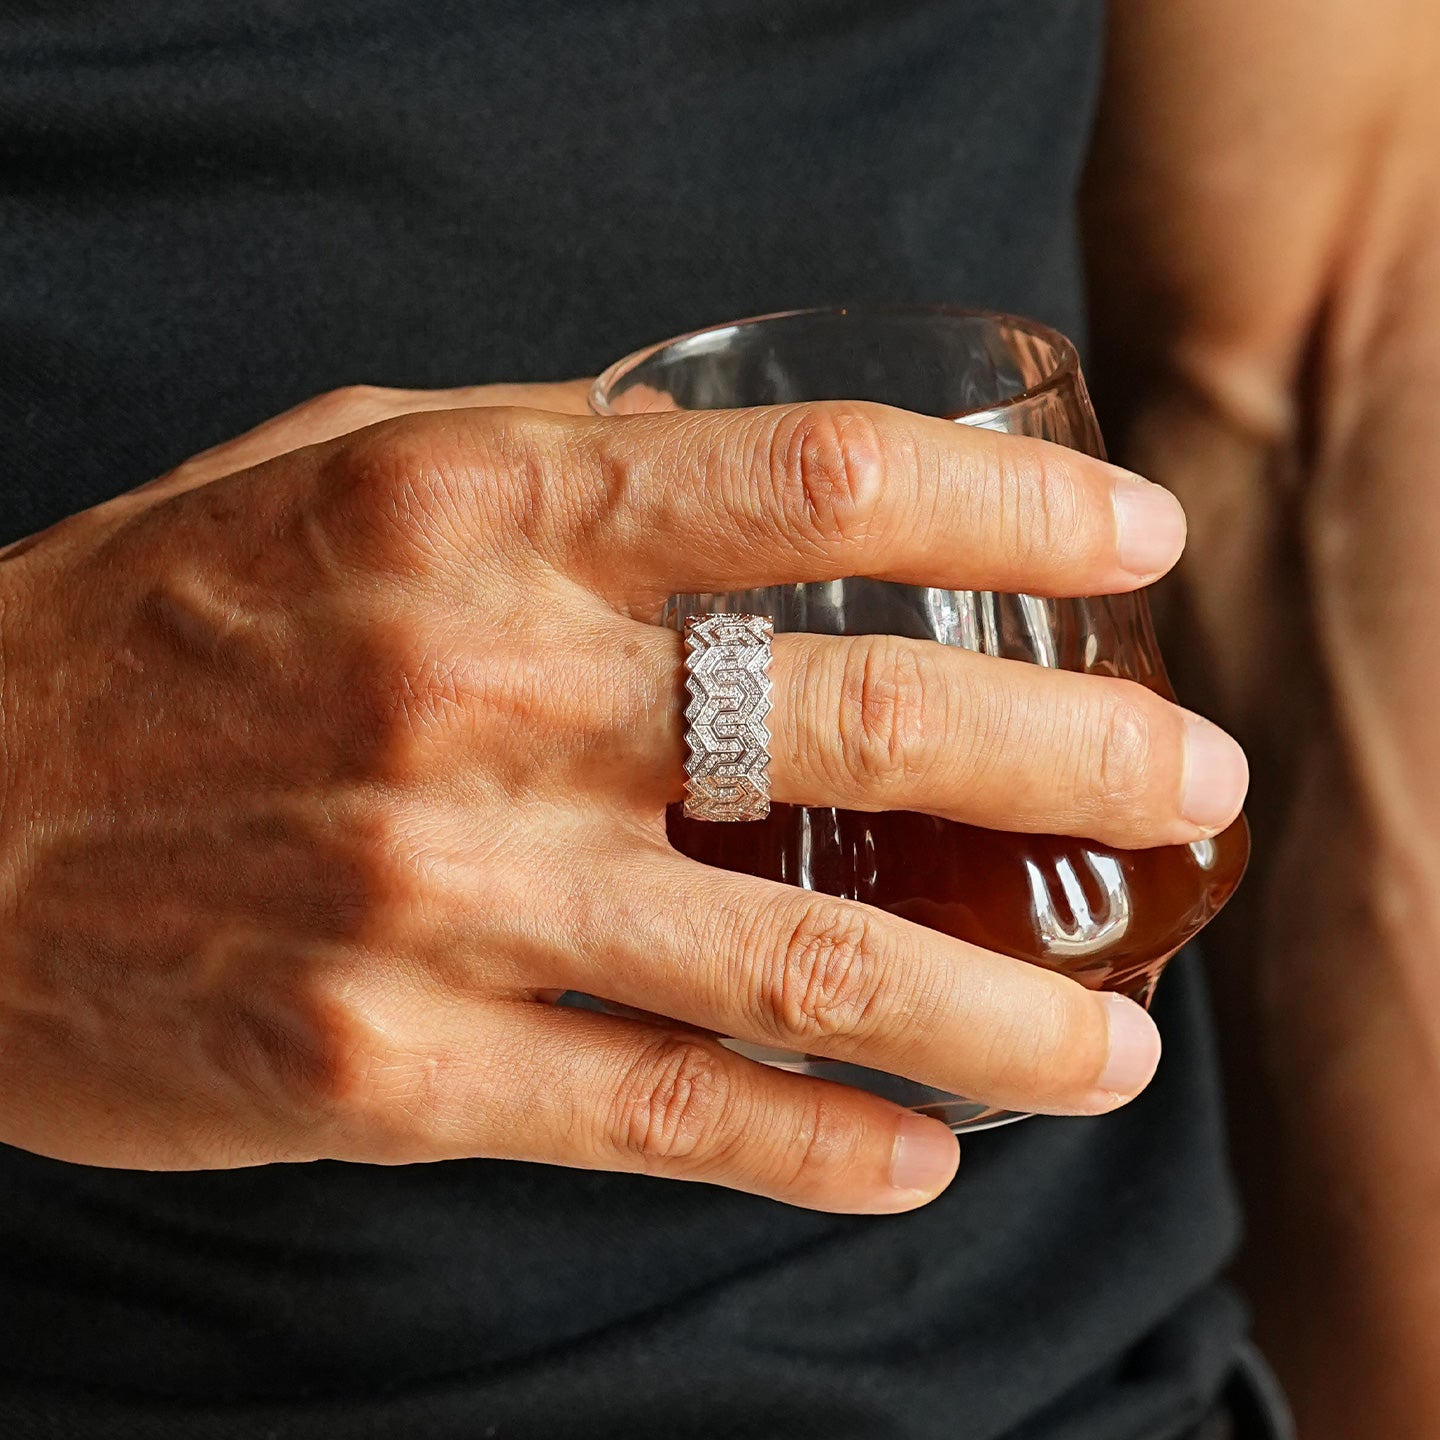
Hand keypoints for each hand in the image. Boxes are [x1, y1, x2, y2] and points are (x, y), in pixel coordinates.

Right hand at [0, 379, 1246, 1210]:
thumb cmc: (171, 622)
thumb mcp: (351, 475)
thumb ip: (561, 472)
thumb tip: (764, 496)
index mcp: (471, 517)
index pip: (815, 489)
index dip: (1011, 511)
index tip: (1135, 545)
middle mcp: (472, 700)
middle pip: (862, 730)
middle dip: (1077, 761)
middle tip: (1198, 783)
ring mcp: (437, 901)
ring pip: (798, 972)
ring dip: (999, 1012)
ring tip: (1117, 1044)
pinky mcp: (391, 1073)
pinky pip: (661, 1117)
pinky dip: (817, 1145)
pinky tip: (922, 1150)